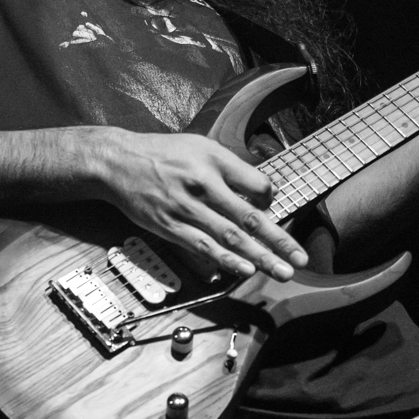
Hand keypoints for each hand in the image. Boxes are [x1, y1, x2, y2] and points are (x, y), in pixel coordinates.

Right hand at [87, 128, 307, 281]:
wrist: (118, 162)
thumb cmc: (164, 155)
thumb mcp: (201, 146)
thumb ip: (231, 168)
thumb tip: (262, 193)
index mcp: (214, 161)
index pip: (257, 185)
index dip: (271, 201)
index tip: (274, 211)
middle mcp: (203, 184)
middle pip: (249, 217)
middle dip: (278, 241)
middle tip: (300, 259)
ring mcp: (186, 208)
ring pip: (230, 237)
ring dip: (259, 257)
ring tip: (282, 272)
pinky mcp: (170, 227)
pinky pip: (203, 247)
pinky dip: (226, 260)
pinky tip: (245, 269)